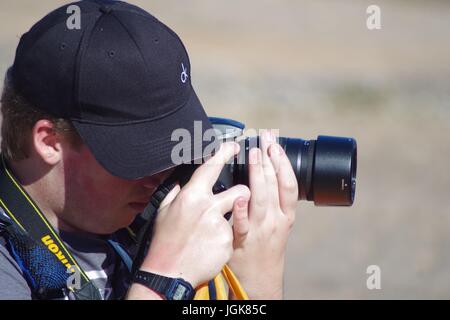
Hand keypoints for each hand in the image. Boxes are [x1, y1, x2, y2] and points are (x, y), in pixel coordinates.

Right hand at [139, 142, 249, 288]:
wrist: (168, 273)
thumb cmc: (165, 242)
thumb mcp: (164, 212)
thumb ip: (177, 193)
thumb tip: (185, 182)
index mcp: (191, 196)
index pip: (211, 168)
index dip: (224, 153)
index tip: (234, 146)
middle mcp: (208, 208)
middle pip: (240, 190)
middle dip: (242, 193)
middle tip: (236, 199)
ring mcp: (220, 226)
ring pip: (240, 211)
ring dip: (237, 215)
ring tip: (219, 226)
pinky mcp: (228, 242)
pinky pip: (234, 233)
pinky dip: (226, 237)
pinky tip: (212, 245)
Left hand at [228, 130, 297, 298]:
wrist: (260, 277)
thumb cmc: (267, 243)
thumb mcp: (278, 221)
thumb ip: (272, 198)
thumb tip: (266, 169)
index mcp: (287, 214)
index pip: (288, 183)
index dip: (283, 162)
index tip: (275, 143)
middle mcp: (276, 220)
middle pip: (275, 185)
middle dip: (270, 159)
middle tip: (263, 138)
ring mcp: (260, 230)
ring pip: (261, 199)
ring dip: (258, 174)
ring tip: (254, 154)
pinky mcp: (243, 241)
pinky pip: (242, 224)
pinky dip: (242, 210)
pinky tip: (240, 194)